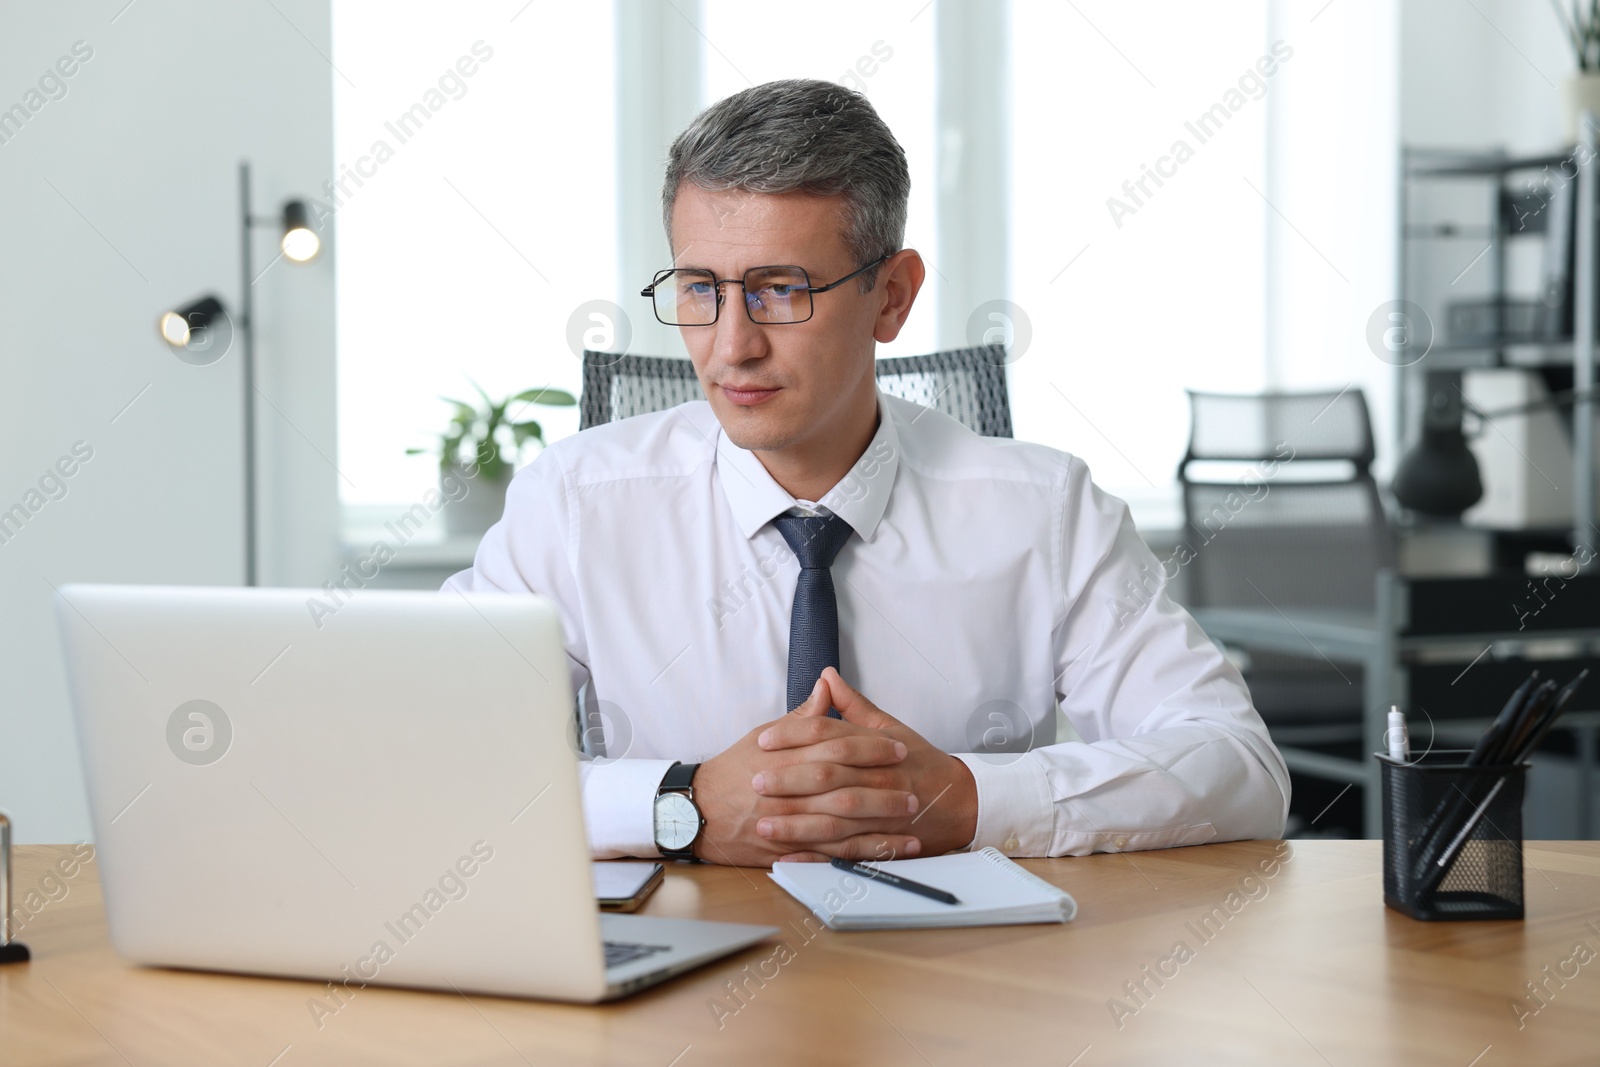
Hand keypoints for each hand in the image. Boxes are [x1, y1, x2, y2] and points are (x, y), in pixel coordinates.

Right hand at [691, 676, 922, 866]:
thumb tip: (828, 687)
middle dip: (885, 786)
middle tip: (915, 786)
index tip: (899, 747)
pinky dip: (865, 854)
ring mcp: (790, 823)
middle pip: (845, 786)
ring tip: (913, 819)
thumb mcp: (764, 734)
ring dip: (882, 823)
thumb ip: (802, 717)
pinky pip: (833, 855)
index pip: (837, 747)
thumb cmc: (733, 771)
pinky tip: (891, 852)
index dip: (872, 747)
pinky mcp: (789, 850)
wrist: (696, 810)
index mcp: (787, 757)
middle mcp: (789, 790)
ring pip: (844, 824)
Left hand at [753, 667, 977, 862]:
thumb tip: (827, 676)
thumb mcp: (890, 728)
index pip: (829, 735)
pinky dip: (816, 857)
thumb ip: (854, 706)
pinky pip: (845, 852)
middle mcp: (878, 778)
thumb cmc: (921, 762)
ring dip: (797, 824)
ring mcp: (881, 813)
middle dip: (790, 780)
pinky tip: (788, 856)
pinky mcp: (882, 842)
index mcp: (875, 747)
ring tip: (763, 825)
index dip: (794, 736)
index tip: (763, 740)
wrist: (961, 801)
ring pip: (835, 819)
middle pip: (828, 777)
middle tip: (755, 781)